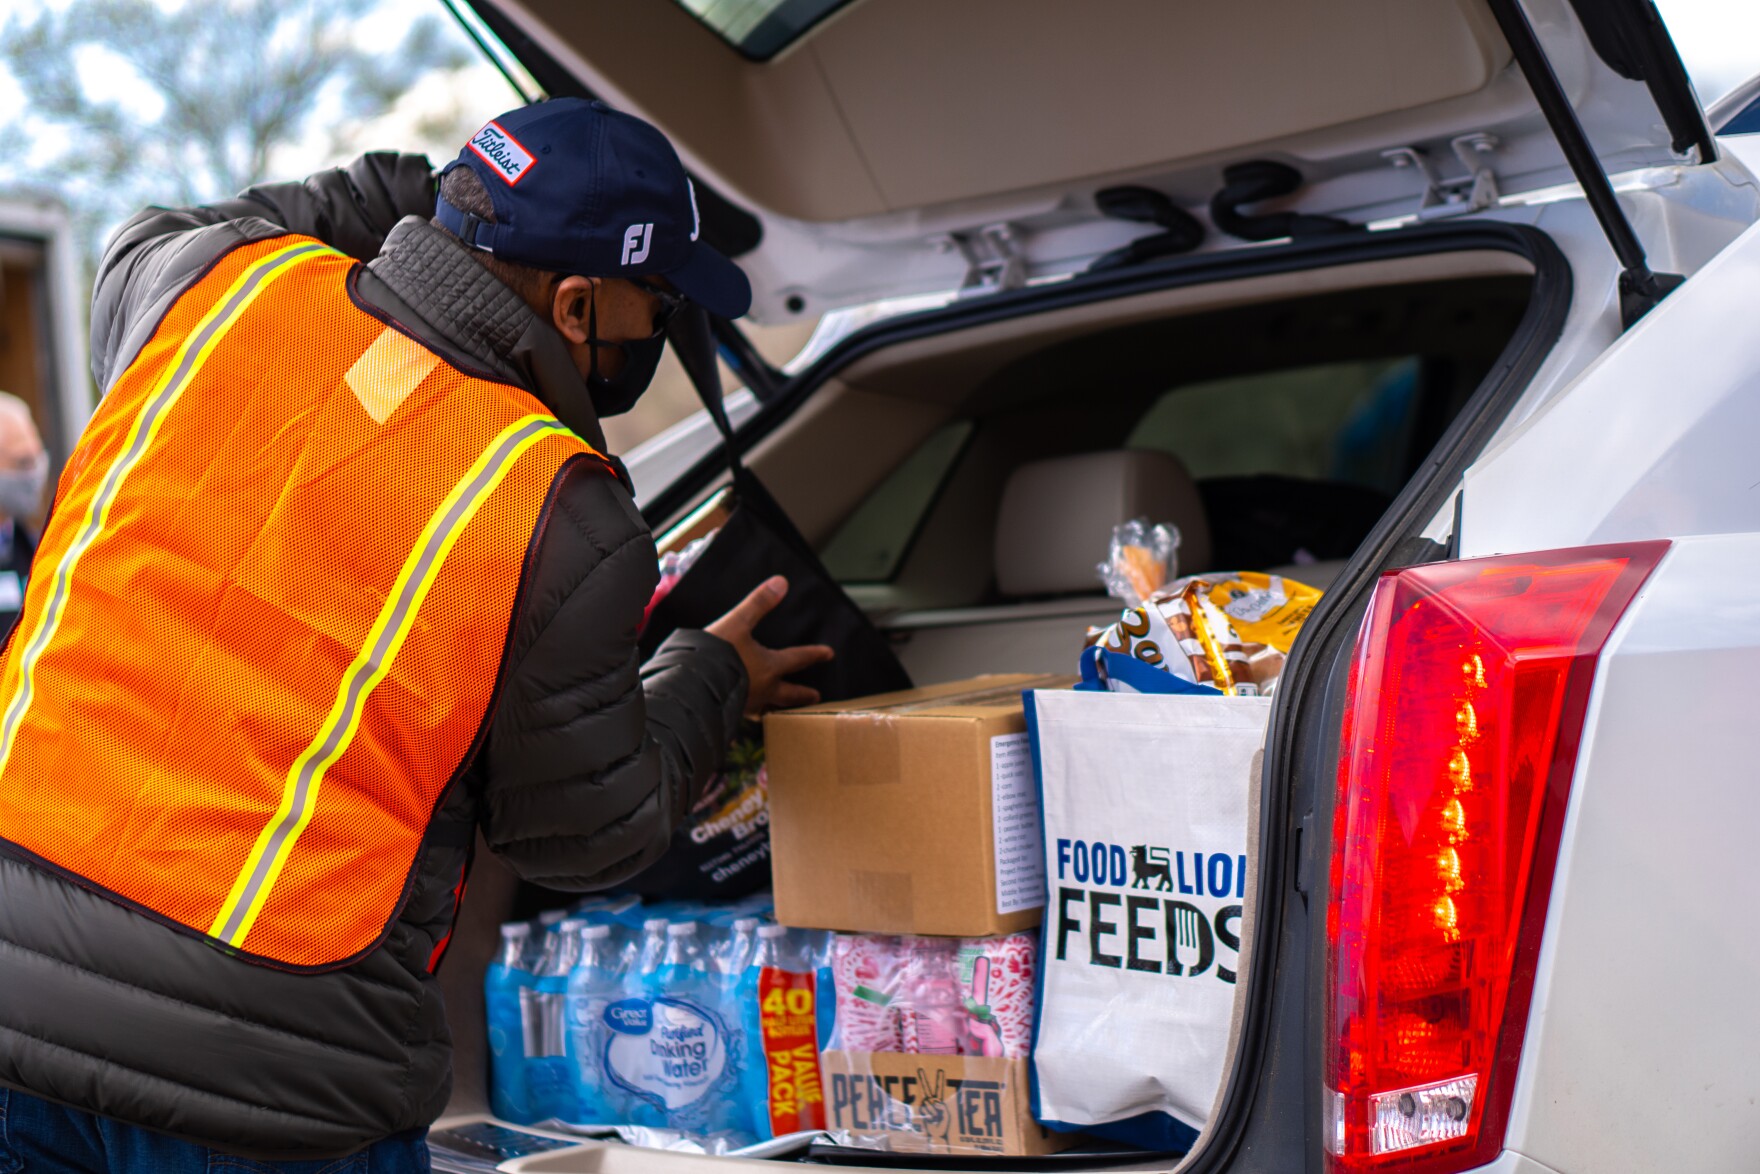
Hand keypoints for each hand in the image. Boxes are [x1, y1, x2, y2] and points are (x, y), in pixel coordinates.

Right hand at [705, 576, 833, 715]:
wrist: (690, 683)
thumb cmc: (716, 652)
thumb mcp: (738, 622)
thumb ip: (759, 603)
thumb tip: (781, 582)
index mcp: (769, 667)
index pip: (797, 659)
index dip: (814, 654)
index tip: (829, 654)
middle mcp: (763, 689)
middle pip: (789, 694)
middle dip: (803, 695)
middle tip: (816, 697)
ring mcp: (746, 704)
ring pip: (769, 709)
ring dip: (778, 708)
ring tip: (781, 711)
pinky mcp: (730, 713)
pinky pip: (747, 714)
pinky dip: (752, 713)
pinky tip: (746, 712)